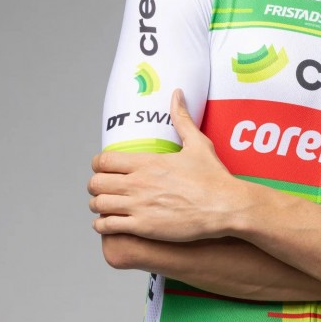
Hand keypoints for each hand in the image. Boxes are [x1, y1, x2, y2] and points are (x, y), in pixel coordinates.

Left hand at [89, 89, 239, 241]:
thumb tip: (177, 94)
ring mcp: (139, 206)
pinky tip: (110, 222)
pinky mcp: (143, 227)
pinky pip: (107, 226)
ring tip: (105, 205)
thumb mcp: (198, 143)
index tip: (102, 167)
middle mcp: (138, 183)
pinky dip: (103, 224)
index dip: (98, 164)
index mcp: (148, 162)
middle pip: (95, 182)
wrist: (225, 206)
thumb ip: (182, 119)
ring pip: (98, 204)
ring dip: (98, 204)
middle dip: (95, 184)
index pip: (104, 160)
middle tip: (103, 187)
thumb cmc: (213, 177)